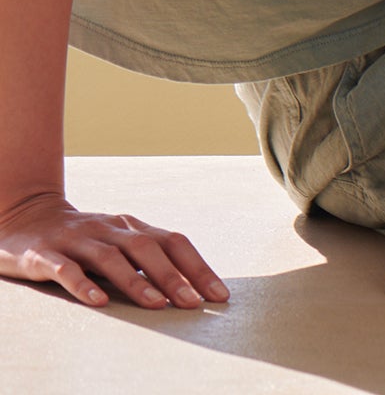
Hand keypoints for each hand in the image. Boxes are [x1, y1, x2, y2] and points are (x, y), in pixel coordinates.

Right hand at [0, 189, 229, 308]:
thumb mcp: (118, 245)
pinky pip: (66, 268)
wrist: (27, 219)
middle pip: (147, 248)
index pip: (173, 242)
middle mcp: (109, 229)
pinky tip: (98, 302)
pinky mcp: (46, 254)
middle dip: (173, 276)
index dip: (197, 267)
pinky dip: (84, 284)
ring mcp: (78, 239)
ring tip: (155, 304)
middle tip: (193, 303)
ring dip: (135, 281)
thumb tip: (190, 291)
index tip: (219, 295)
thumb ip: (147, 263)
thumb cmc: (84, 241)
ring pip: (110, 258)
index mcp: (132, 227)